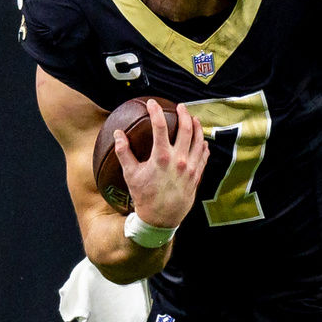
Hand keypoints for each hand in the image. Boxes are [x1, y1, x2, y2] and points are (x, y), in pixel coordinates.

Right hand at [112, 100, 208, 228]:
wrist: (160, 219)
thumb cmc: (144, 196)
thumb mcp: (130, 174)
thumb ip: (123, 152)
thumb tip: (118, 134)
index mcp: (161, 157)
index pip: (159, 126)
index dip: (155, 111)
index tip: (152, 103)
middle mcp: (178, 160)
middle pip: (185, 129)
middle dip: (184, 114)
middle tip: (180, 106)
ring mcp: (190, 167)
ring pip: (198, 140)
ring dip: (197, 127)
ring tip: (194, 119)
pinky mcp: (196, 176)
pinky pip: (203, 156)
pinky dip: (203, 145)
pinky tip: (202, 140)